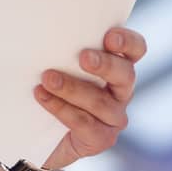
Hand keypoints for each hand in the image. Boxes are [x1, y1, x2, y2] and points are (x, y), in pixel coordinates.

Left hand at [31, 26, 145, 170]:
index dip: (128, 42)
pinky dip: (62, 108)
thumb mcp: (55, 65)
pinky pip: (85, 123)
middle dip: (105, 64)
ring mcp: (113, 117)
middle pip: (125, 74)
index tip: (109, 36)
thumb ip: (59, 50)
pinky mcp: (101, 138)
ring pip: (100, 101)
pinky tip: (42, 97)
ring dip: (72, 88)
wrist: (36, 136)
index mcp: (115, 66)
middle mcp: (120, 91)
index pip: (135, 50)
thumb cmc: (48, 89)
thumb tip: (39, 32)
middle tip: (84, 57)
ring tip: (48, 78)